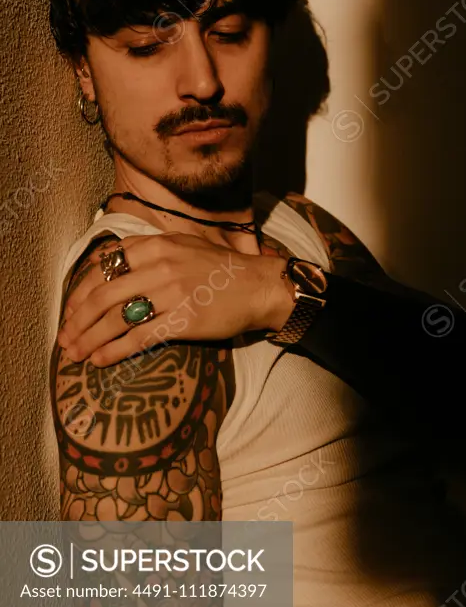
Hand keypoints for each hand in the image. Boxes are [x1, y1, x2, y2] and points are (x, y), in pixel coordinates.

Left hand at [57, 233, 294, 366]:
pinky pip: (139, 337)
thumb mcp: (183, 246)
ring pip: (115, 318)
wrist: (259, 286)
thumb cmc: (221, 269)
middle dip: (77, 320)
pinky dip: (113, 351)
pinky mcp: (184, 320)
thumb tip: (111, 265)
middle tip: (64, 338)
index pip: (103, 268)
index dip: (80, 292)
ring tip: (74, 354)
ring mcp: (172, 293)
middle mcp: (160, 266)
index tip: (70, 312)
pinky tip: (99, 360)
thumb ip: (148, 251)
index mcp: (156, 246)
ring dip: (89, 338)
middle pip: (103, 295)